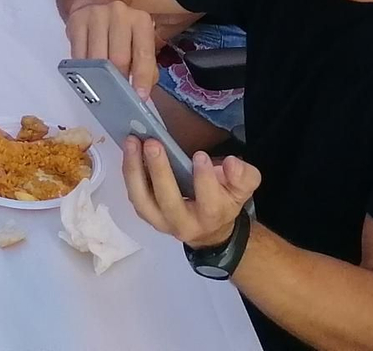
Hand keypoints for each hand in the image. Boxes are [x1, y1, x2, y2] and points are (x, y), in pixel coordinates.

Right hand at [65, 0, 158, 99]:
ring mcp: (96, 16)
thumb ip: (146, 67)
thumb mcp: (139, 43)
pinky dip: (84, 70)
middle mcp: (119, 14)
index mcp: (140, 21)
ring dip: (100, 78)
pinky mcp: (77, 22)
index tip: (140, 96)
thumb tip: (140, 92)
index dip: (142, 78)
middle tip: (118, 96)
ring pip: (97, 58)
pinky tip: (88, 74)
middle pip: (119, 57)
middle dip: (119, 81)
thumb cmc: (121, 32)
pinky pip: (79, 55)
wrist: (94, 5)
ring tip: (103, 88)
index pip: (143, 54)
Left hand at [122, 141, 259, 250]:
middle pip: (169, 202)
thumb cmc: (224, 202)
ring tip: (132, 142)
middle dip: (160, 172)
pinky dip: (129, 173)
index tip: (200, 156)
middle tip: (153, 143)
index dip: (205, 180)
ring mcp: (162, 221)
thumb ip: (243, 176)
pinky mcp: (147, 213)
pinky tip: (129, 149)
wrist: (209, 230)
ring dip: (134, 171)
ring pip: (143, 202)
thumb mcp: (242, 189)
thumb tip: (231, 164)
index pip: (209, 202)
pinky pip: (135, 196)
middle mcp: (184, 224)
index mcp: (212, 216)